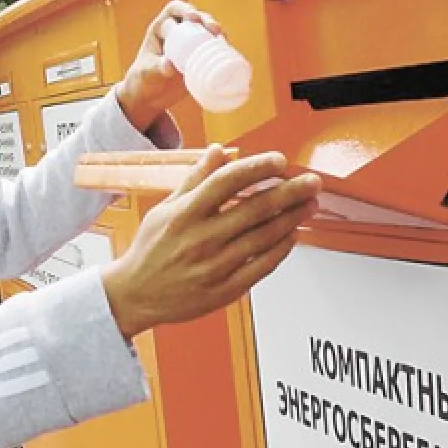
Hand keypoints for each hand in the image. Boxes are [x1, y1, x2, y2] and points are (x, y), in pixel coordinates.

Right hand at [101, 146, 321, 336]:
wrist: (135, 295)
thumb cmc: (150, 251)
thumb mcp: (164, 209)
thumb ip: (194, 180)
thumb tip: (219, 152)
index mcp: (184, 214)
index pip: (228, 181)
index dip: (257, 167)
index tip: (278, 161)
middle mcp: (201, 238)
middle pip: (255, 208)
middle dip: (290, 191)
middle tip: (311, 181)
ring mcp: (215, 265)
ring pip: (264, 236)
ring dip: (292, 218)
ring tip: (309, 204)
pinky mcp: (225, 289)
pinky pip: (262, 266)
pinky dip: (281, 249)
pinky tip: (292, 235)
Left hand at [116, 0, 220, 132]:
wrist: (149, 98)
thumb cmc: (143, 80)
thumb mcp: (146, 73)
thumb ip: (156, 68)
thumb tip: (170, 65)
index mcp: (160, 28)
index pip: (174, 11)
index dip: (185, 9)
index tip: (193, 18)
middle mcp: (176, 32)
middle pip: (195, 18)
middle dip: (206, 19)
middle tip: (213, 30)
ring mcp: (189, 44)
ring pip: (206, 31)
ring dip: (216, 32)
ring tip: (222, 39)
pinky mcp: (198, 58)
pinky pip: (212, 49)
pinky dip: (219, 48)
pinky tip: (226, 51)